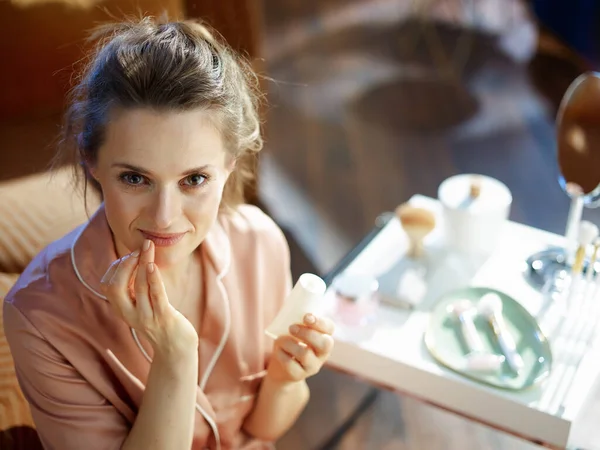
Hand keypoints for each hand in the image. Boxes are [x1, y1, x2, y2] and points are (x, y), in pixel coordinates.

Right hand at [100, 239, 197, 357]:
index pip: (108, 286)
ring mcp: (146, 316)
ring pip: (138, 287)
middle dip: (125, 265)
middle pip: (115, 287)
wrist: (177, 348)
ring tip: (147, 247)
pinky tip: (152, 265)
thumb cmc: (160, 320)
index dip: (116, 268)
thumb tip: (136, 260)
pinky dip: (153, 279)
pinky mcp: (164, 317)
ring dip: (142, 263)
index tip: (130, 256)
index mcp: (122, 310)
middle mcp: (130, 314)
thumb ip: (135, 288)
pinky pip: (156, 295)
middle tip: (137, 249)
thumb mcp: (142, 305)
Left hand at [266, 314, 334, 384]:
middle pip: (324, 344)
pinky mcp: (299, 375)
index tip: (306, 316)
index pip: (329, 328)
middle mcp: (322, 353)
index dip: (320, 322)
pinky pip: (290, 363)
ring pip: (305, 354)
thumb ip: (297, 320)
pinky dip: (281, 353)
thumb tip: (292, 309)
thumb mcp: (295, 329)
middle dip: (307, 333)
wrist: (281, 368)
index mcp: (324, 337)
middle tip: (291, 328)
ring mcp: (312, 366)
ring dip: (289, 343)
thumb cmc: (290, 341)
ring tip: (280, 339)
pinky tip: (278, 350)